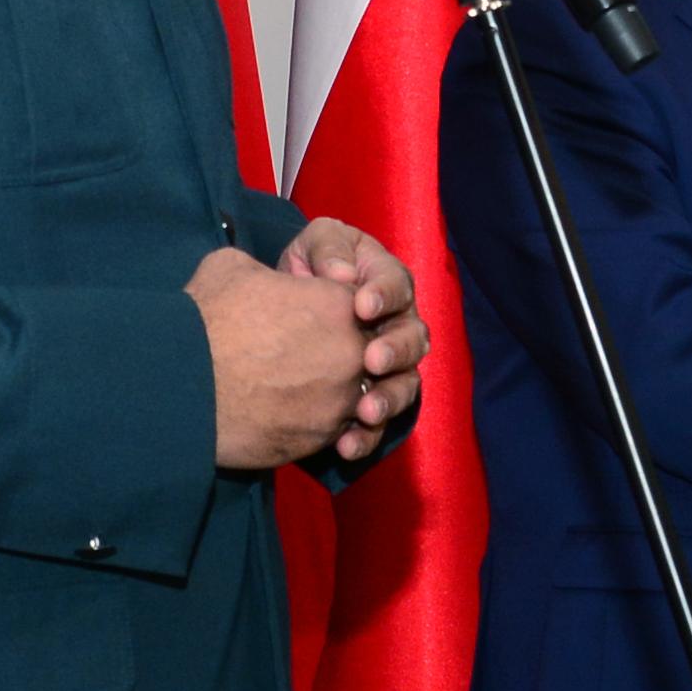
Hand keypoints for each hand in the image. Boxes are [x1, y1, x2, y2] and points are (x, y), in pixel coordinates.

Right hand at [193, 246, 371, 468]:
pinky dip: (317, 422)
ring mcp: (339, 401)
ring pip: (353, 393)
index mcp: (338, 304)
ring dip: (330, 390)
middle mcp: (351, 353)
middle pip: (361, 349)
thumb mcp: (232, 267)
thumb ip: (267, 270)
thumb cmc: (206, 320)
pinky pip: (334, 428)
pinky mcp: (321, 439)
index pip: (355, 303)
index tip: (304, 316)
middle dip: (337, 350)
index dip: (329, 308)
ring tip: (293, 388)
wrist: (181, 387)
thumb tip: (264, 280)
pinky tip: (288, 414)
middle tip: (301, 354)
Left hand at [281, 215, 428, 457]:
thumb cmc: (307, 269)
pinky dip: (366, 436)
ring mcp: (388, 367)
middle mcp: (396, 325)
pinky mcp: (370, 399)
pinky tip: (346, 445)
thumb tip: (341, 275)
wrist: (278, 313)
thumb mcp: (313, 245)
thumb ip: (328, 249)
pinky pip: (379, 423)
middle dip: (395, 351)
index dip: (384, 295)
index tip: (361, 305)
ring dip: (389, 399)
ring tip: (366, 412)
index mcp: (385, 282)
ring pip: (405, 385)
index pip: (397, 285)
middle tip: (371, 360)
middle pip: (413, 339)